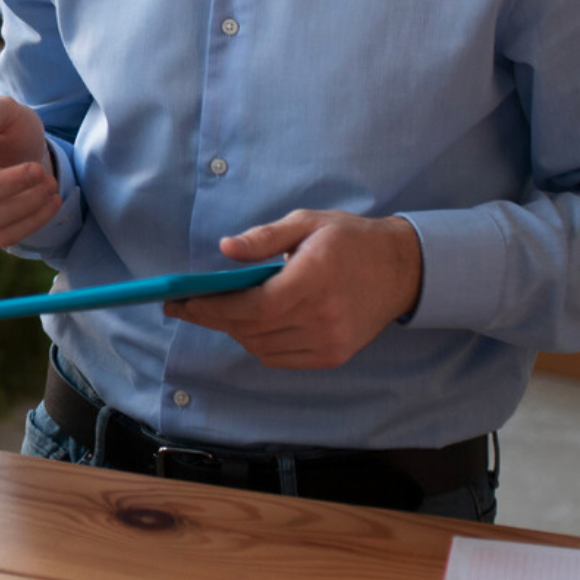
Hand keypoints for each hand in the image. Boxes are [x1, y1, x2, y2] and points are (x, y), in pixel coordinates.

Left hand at [163, 211, 422, 368]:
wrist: (400, 269)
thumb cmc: (349, 239)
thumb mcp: (306, 223)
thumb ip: (264, 238)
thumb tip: (224, 249)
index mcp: (313, 278)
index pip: (251, 306)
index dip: (211, 308)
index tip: (179, 302)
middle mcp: (322, 316)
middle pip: (250, 329)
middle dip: (213, 318)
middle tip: (187, 306)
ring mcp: (329, 341)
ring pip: (261, 346)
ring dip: (235, 330)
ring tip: (222, 310)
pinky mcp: (333, 356)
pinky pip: (280, 357)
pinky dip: (259, 342)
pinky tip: (253, 323)